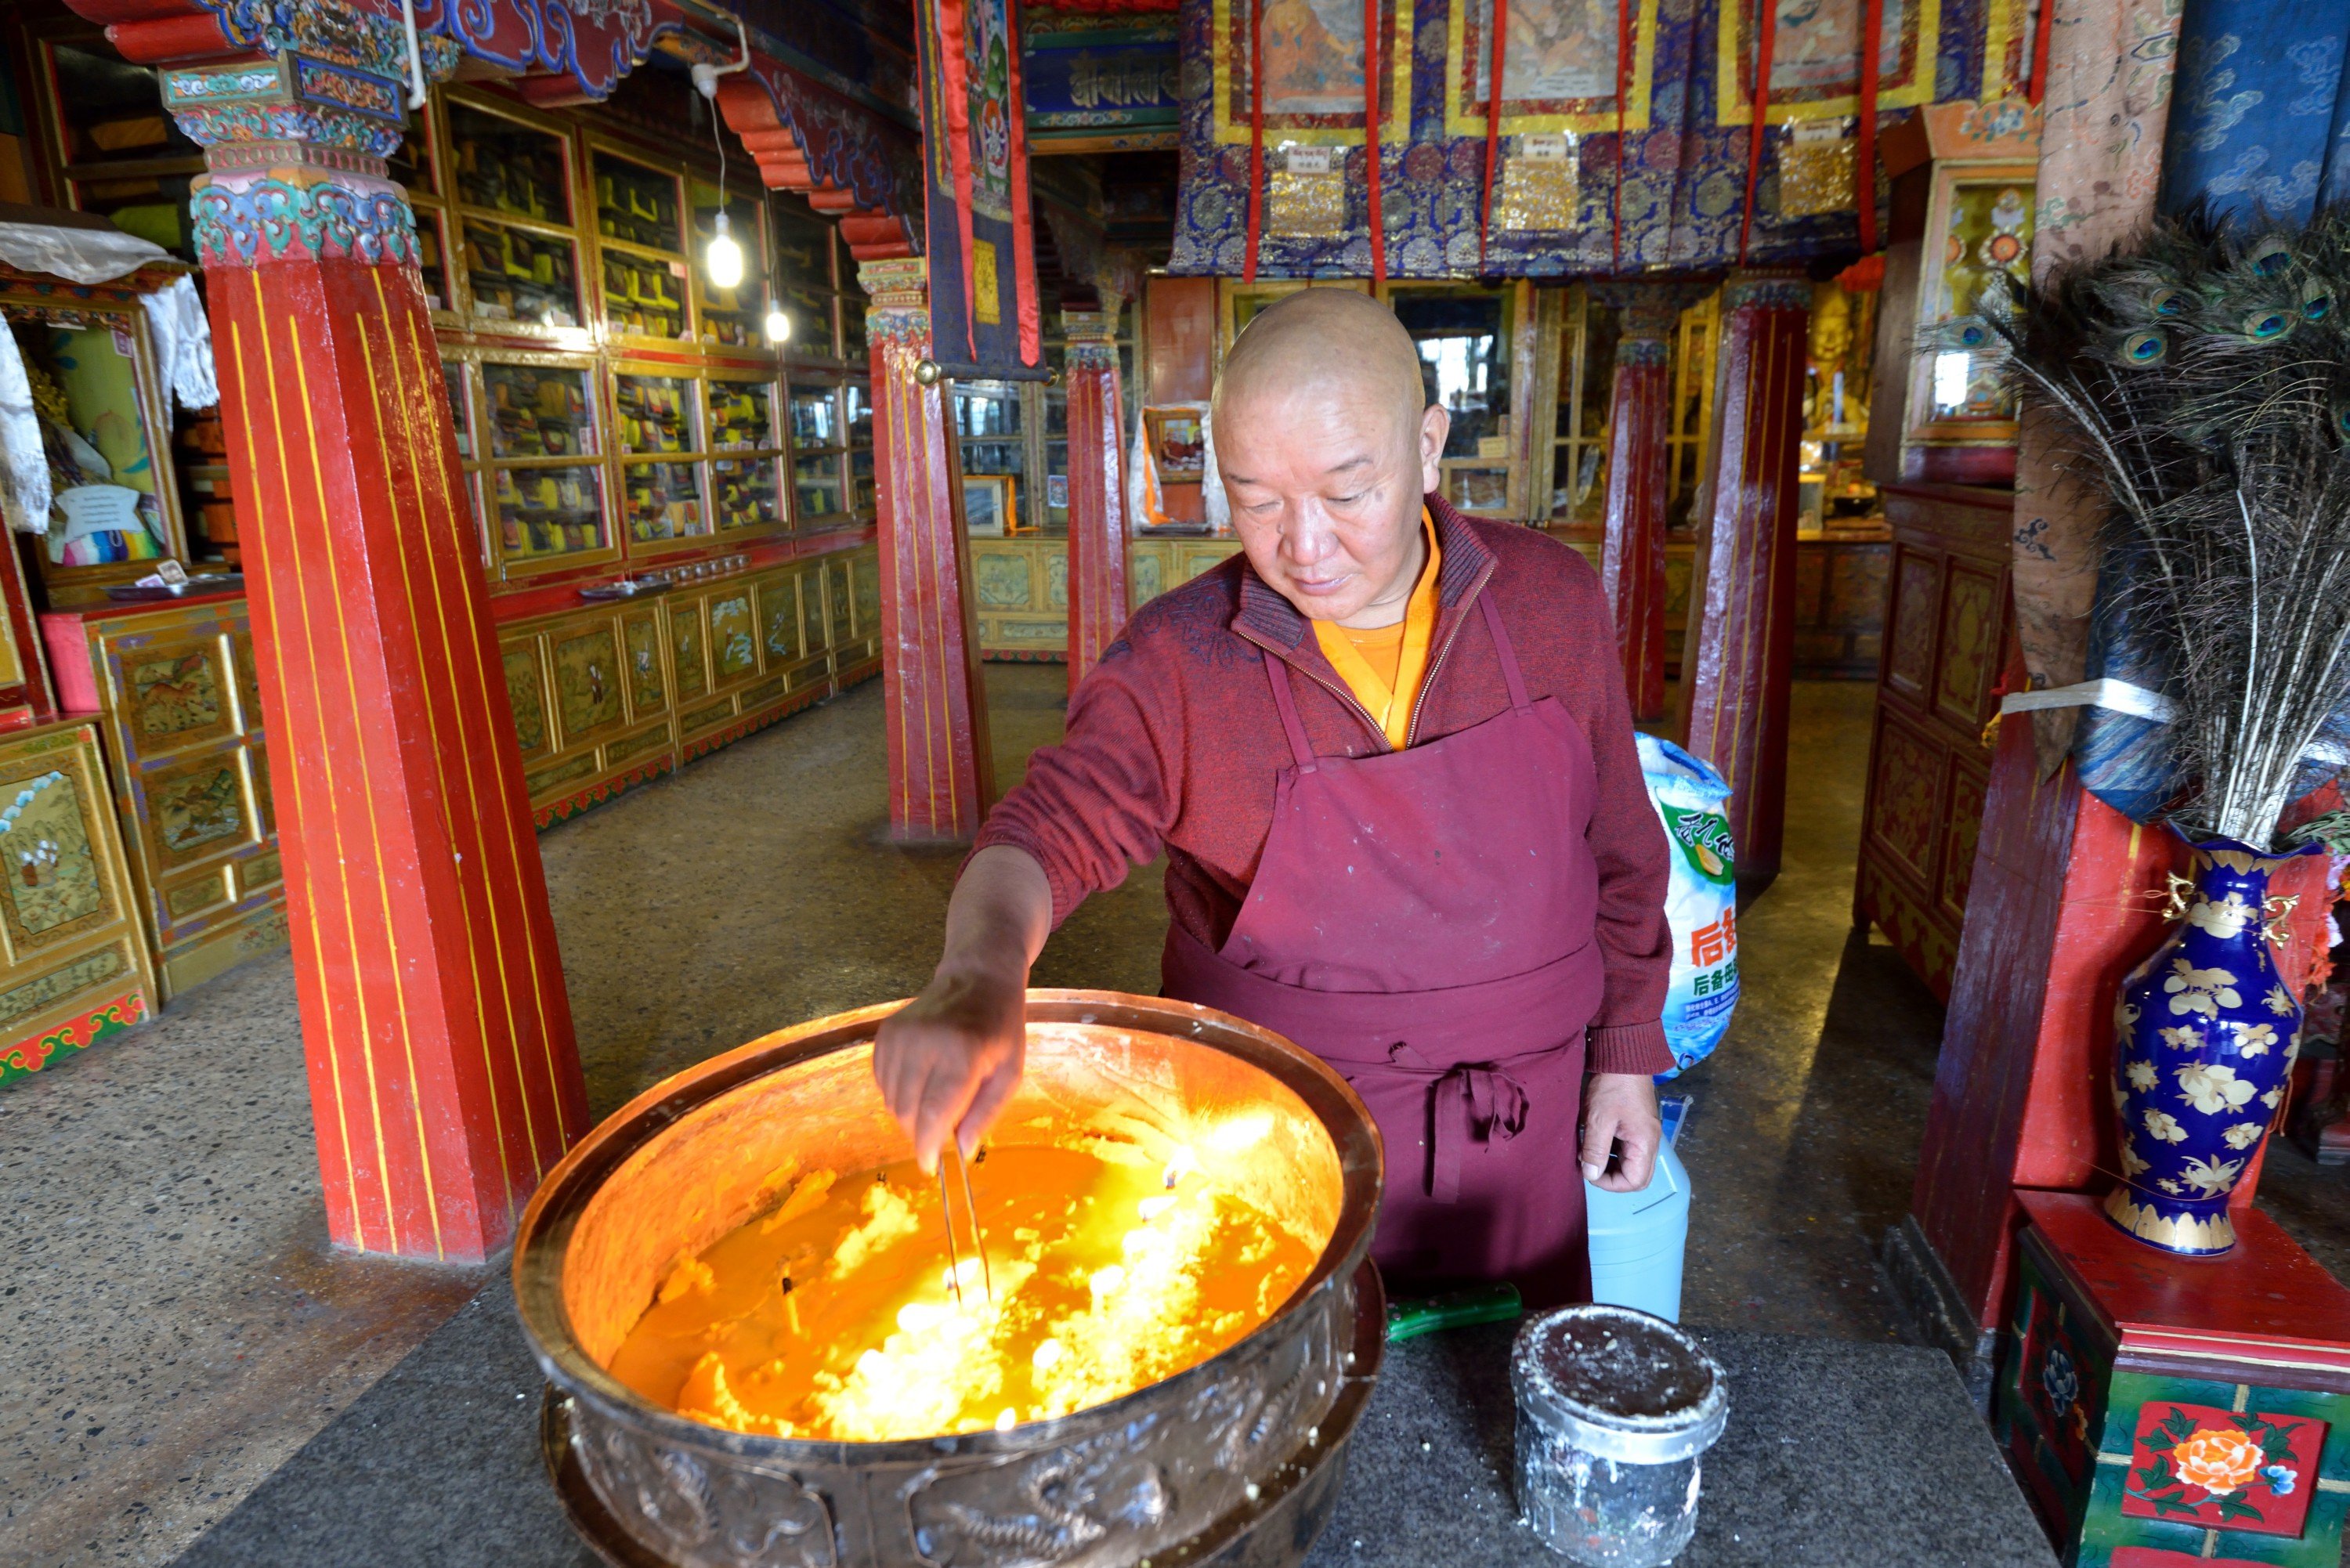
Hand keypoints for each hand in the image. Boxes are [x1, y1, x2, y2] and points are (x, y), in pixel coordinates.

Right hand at [873, 961, 1026, 1172]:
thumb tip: (961, 1152)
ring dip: (911, 1115)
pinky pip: (883, 1084)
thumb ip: (985, 1114)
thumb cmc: (1000, 1029)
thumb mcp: (1010, 1074)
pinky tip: (922, 1080)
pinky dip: (900, 1094)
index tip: (930, 1166)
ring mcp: (900, 1036)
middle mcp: (925, 1042)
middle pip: (908, 1113)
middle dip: (922, 1133)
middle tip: (942, 1131)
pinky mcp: (885, 1034)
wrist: (977, 979)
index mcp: (962, 1053)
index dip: (928, 1147)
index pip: (934, 1113)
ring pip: (892, 1102)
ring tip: (937, 1098)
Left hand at [1580, 1072, 1660, 1192]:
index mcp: (1645, 1144)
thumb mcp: (1599, 1120)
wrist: (1624, 1057)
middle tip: (1590, 1166)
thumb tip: (1591, 1175)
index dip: (1610, 1184)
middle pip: (1638, 1177)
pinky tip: (1597, 1142)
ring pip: (1632, 1164)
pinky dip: (1613, 1152)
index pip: (1635, 1182)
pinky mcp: (1638, 1126)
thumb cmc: (1612, 1088)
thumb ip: (1595, 1150)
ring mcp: (1645, 1134)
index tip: (1589, 1172)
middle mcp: (1650, 1142)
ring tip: (1590, 1153)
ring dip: (1612, 1165)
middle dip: (1613, 1178)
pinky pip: (1629, 1150)